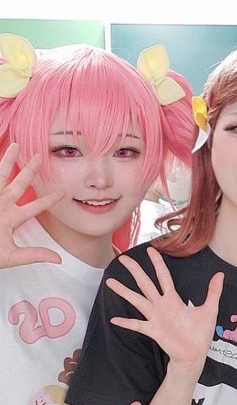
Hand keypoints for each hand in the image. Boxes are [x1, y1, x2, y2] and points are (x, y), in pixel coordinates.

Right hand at [0, 143, 63, 266]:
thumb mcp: (11, 256)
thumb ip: (34, 255)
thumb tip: (59, 259)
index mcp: (11, 219)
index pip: (34, 207)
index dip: (48, 199)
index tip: (62, 193)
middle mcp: (2, 206)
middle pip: (19, 184)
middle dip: (29, 170)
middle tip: (40, 156)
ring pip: (1, 175)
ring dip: (7, 160)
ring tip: (15, 145)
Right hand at [106, 246, 223, 369]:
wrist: (195, 354)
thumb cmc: (200, 333)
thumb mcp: (210, 309)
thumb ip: (213, 292)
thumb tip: (220, 274)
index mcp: (173, 299)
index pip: (163, 276)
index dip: (157, 263)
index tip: (150, 249)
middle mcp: (161, 305)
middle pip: (145, 283)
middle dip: (135, 271)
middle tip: (123, 259)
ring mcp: (155, 318)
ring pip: (137, 300)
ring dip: (124, 292)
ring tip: (110, 282)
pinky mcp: (153, 331)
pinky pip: (137, 325)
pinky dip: (126, 322)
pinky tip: (114, 319)